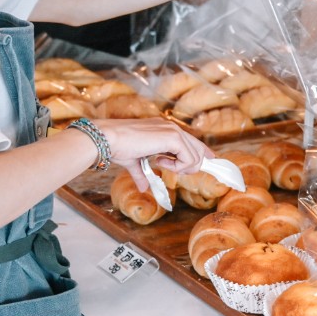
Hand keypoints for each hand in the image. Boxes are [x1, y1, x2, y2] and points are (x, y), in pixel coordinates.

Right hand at [93, 118, 211, 190]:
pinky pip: (188, 157)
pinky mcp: (172, 137)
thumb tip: (144, 188)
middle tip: (171, 169)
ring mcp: (173, 130)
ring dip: (181, 167)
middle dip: (190, 166)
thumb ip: (142, 174)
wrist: (106, 139)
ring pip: (195, 156)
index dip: (202, 153)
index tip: (209, 162)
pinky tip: (160, 162)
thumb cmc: (117, 148)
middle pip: (198, 149)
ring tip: (160, 164)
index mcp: (164, 129)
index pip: (192, 142)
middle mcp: (171, 127)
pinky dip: (177, 166)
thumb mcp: (134, 163)